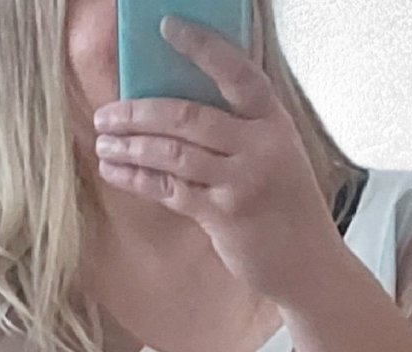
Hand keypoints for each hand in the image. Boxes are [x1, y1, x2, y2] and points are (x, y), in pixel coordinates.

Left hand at [91, 14, 340, 305]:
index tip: (167, 27)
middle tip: (106, 115)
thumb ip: (238, 131)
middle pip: (188, 117)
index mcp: (273, 121)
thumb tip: (174, 110)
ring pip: (173, 154)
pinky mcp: (224, 216)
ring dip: (130, 147)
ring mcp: (241, 182)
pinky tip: (115, 172)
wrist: (309, 263)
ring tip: (102, 143)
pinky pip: (170, 190)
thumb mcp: (274, 156)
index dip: (202, 47)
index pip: (236, 72)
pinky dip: (137, 180)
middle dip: (138, 113)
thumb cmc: (285, 208)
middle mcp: (259, 146)